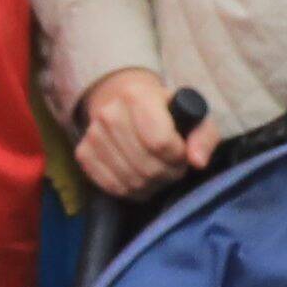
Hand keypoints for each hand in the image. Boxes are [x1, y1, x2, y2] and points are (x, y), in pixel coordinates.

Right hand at [70, 66, 216, 199]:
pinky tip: (140, 178)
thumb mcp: (193, 117)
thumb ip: (203, 137)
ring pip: (130, 180)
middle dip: (167, 174)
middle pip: (146, 166)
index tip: (182, 154)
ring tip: (158, 172)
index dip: (177, 157)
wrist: (127, 105)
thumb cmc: (167, 113)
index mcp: (137, 96)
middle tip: (172, 167)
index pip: (160, 142)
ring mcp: (93, 134)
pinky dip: (131, 190)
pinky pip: (112, 186)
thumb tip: (197, 162)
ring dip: (151, 185)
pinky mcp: (83, 153)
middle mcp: (109, 113)